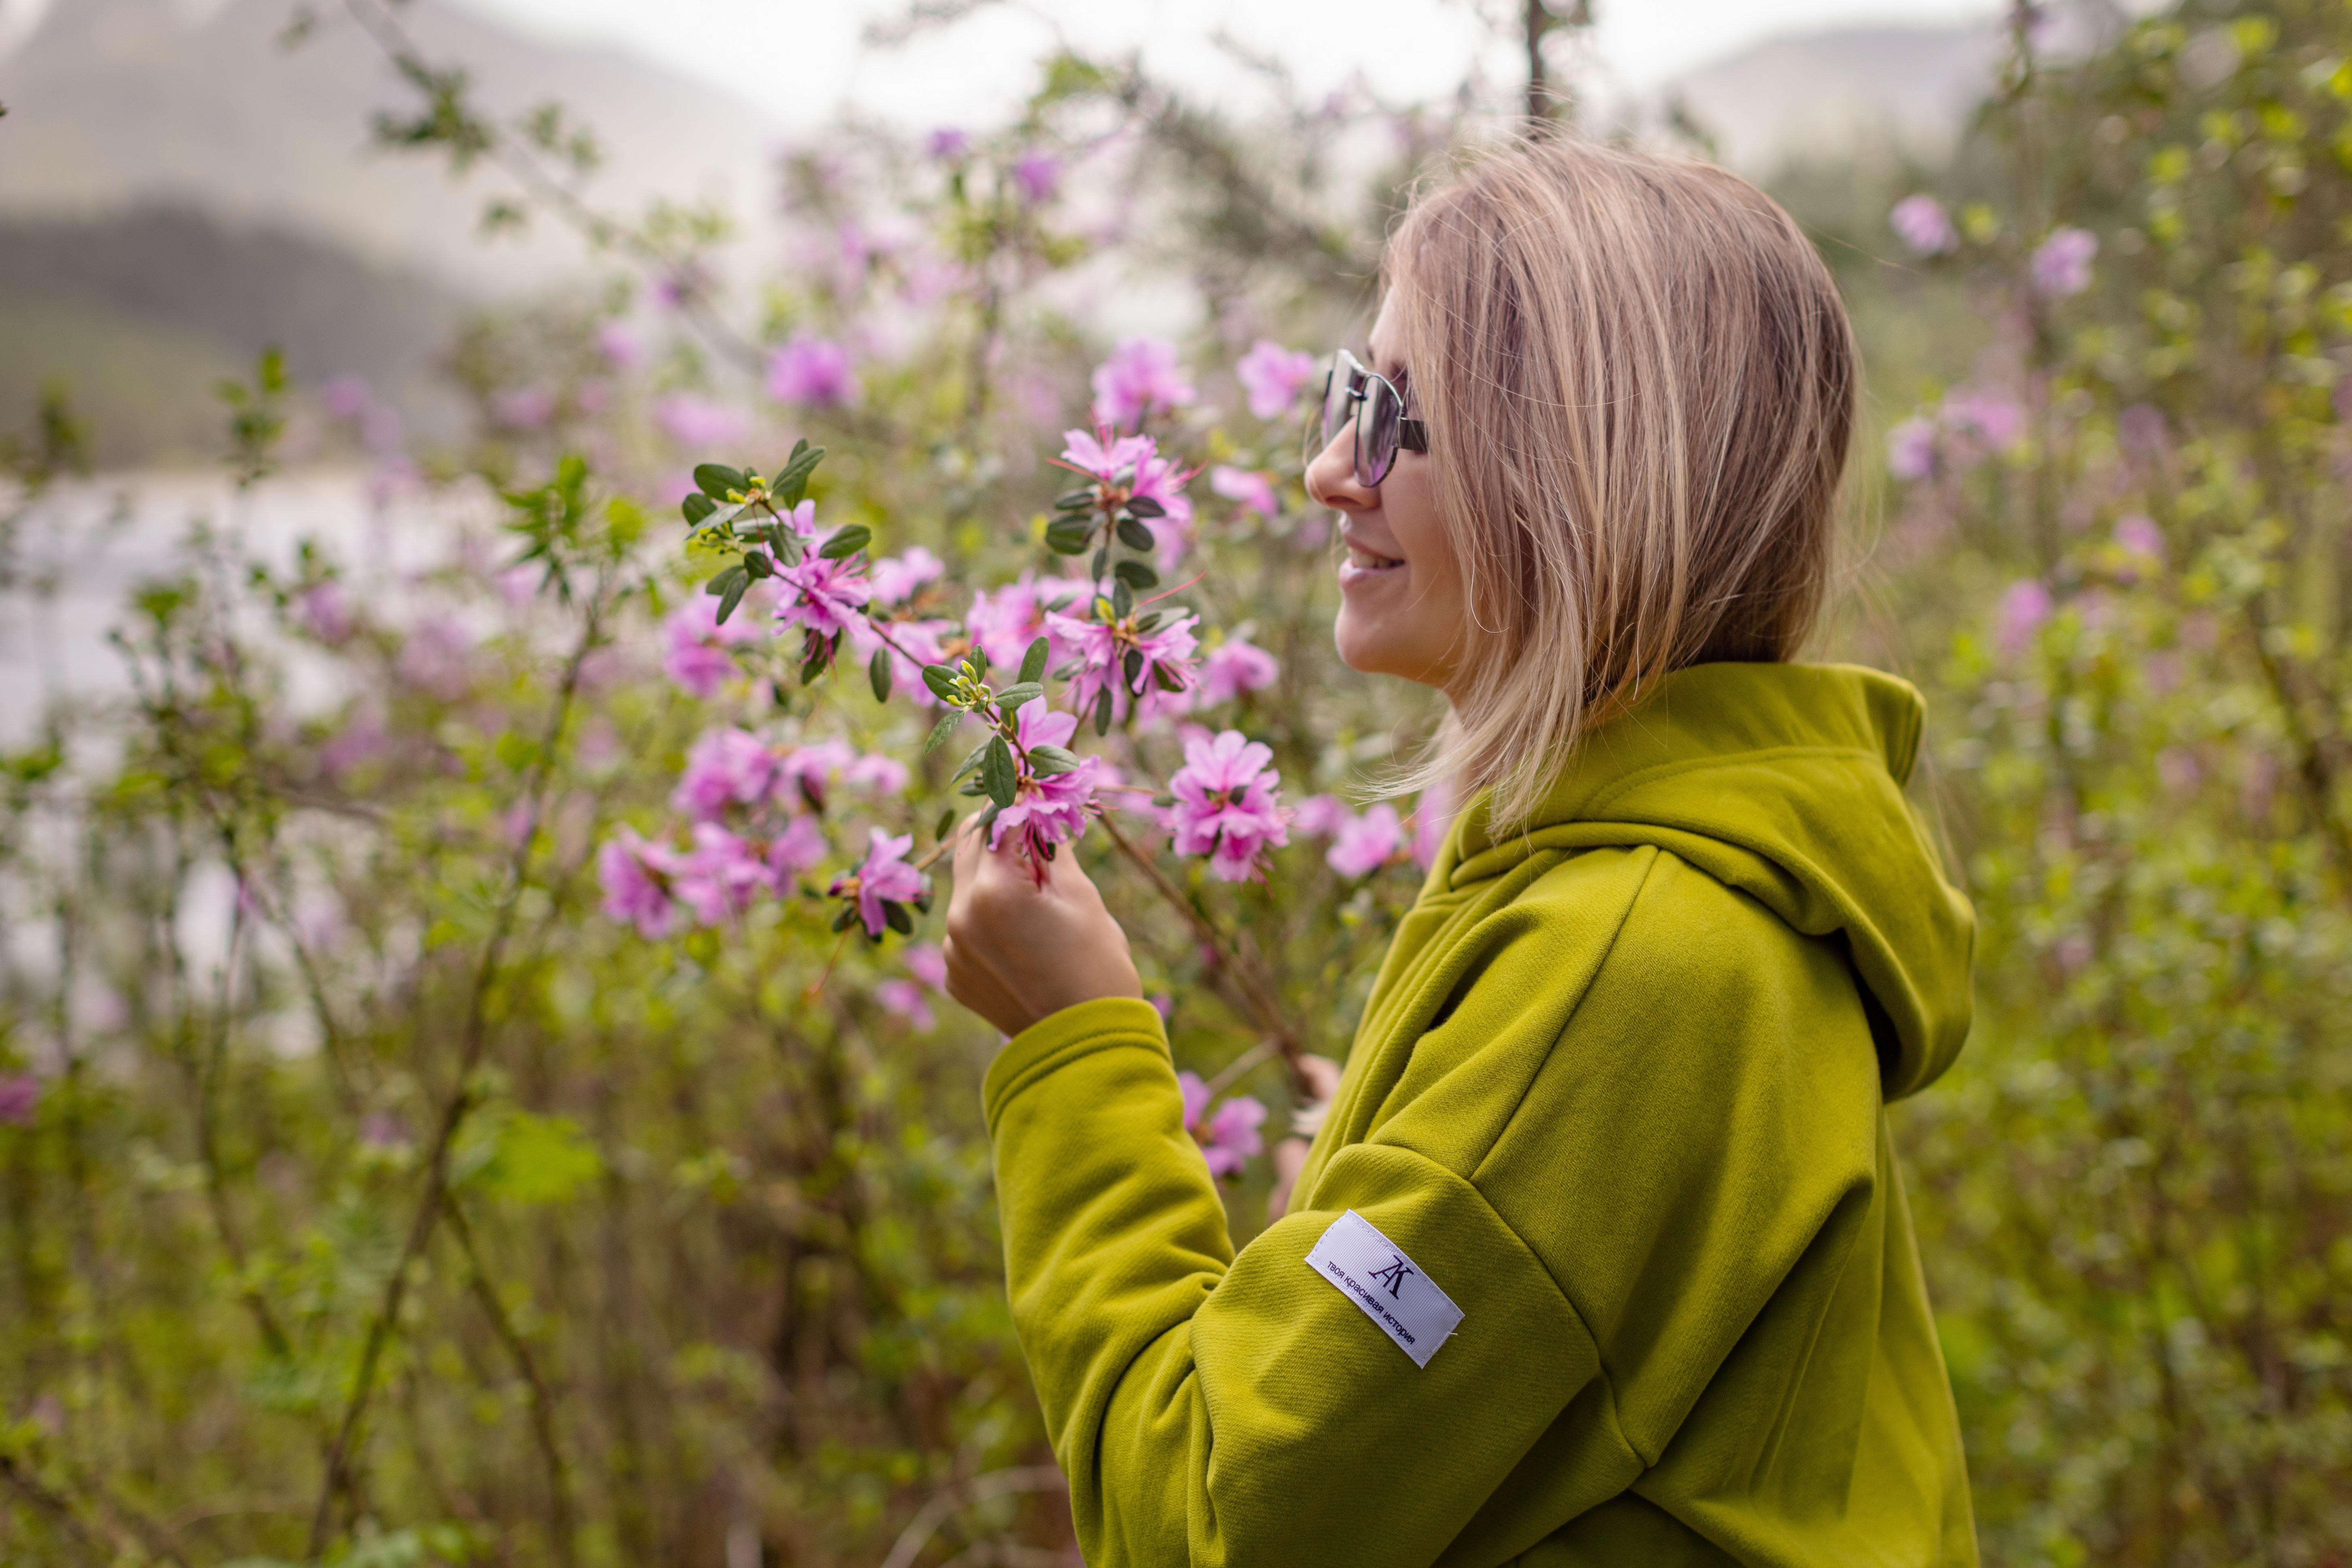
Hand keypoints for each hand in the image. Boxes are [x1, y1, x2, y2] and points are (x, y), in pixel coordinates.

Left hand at [943, 820, 1142, 1038]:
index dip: (1021, 806)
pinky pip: (966, 929)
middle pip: (971, 848)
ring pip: (966, 889)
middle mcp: (960, 917)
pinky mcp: (955, 976)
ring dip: (994, 880)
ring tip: (1037, 901)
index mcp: (993, 891)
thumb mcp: (1080, 896)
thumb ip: (1049, 849)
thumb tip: (1036, 813)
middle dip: (1002, 838)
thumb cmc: (1095, 967)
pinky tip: (1024, 938)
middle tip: (1036, 838)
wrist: (1086, 1048)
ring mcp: (953, 950)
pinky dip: (989, 921)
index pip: (997, 822)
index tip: (1038, 799)